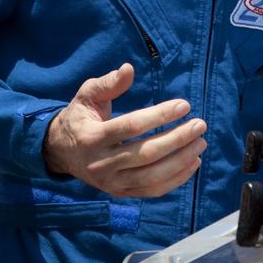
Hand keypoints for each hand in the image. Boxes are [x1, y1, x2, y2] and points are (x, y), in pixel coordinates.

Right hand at [43, 63, 205, 197]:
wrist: (62, 152)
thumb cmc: (81, 117)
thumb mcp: (87, 96)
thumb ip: (108, 83)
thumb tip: (129, 69)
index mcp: (92, 137)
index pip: (132, 126)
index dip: (160, 115)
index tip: (184, 105)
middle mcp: (101, 163)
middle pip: (147, 154)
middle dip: (178, 139)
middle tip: (200, 125)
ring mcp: (111, 182)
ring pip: (152, 176)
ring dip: (181, 160)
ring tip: (200, 143)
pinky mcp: (120, 193)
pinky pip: (152, 190)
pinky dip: (176, 179)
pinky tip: (193, 163)